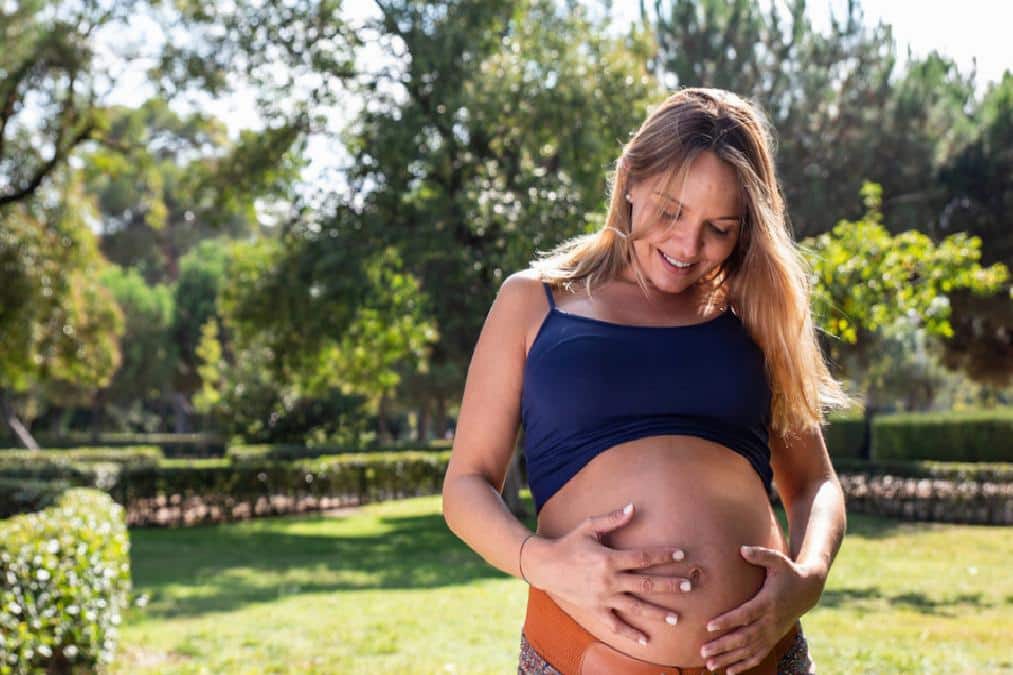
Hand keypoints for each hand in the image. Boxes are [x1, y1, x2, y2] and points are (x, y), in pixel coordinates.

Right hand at [523, 501, 693, 646]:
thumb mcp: (588, 527)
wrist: (545, 566)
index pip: (642, 557)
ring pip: (635, 607)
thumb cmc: (569, 543)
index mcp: (609, 558)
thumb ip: (612, 519)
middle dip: (669, 585)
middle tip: (689, 586)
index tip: (681, 554)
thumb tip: (633, 508)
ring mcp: (603, 597)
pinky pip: (615, 624)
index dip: (663, 555)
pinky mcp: (596, 609)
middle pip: (645, 583)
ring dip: (657, 613)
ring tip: (676, 618)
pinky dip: (630, 633)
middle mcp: (609, 580)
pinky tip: (646, 641)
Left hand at [698, 545, 824, 673]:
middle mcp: (770, 621)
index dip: (728, 621)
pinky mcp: (773, 639)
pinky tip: (728, 672)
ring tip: (709, 665)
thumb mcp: (778, 560)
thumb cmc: (787, 572)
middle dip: (723, 646)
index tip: (709, 625)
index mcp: (767, 602)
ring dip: (729, 659)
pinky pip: (758, 656)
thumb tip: (742, 549)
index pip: (746, 614)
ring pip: (749, 650)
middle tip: (703, 651)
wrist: (808, 590)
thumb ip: (761, 554)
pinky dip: (744, 665)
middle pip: (744, 637)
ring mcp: (772, 633)